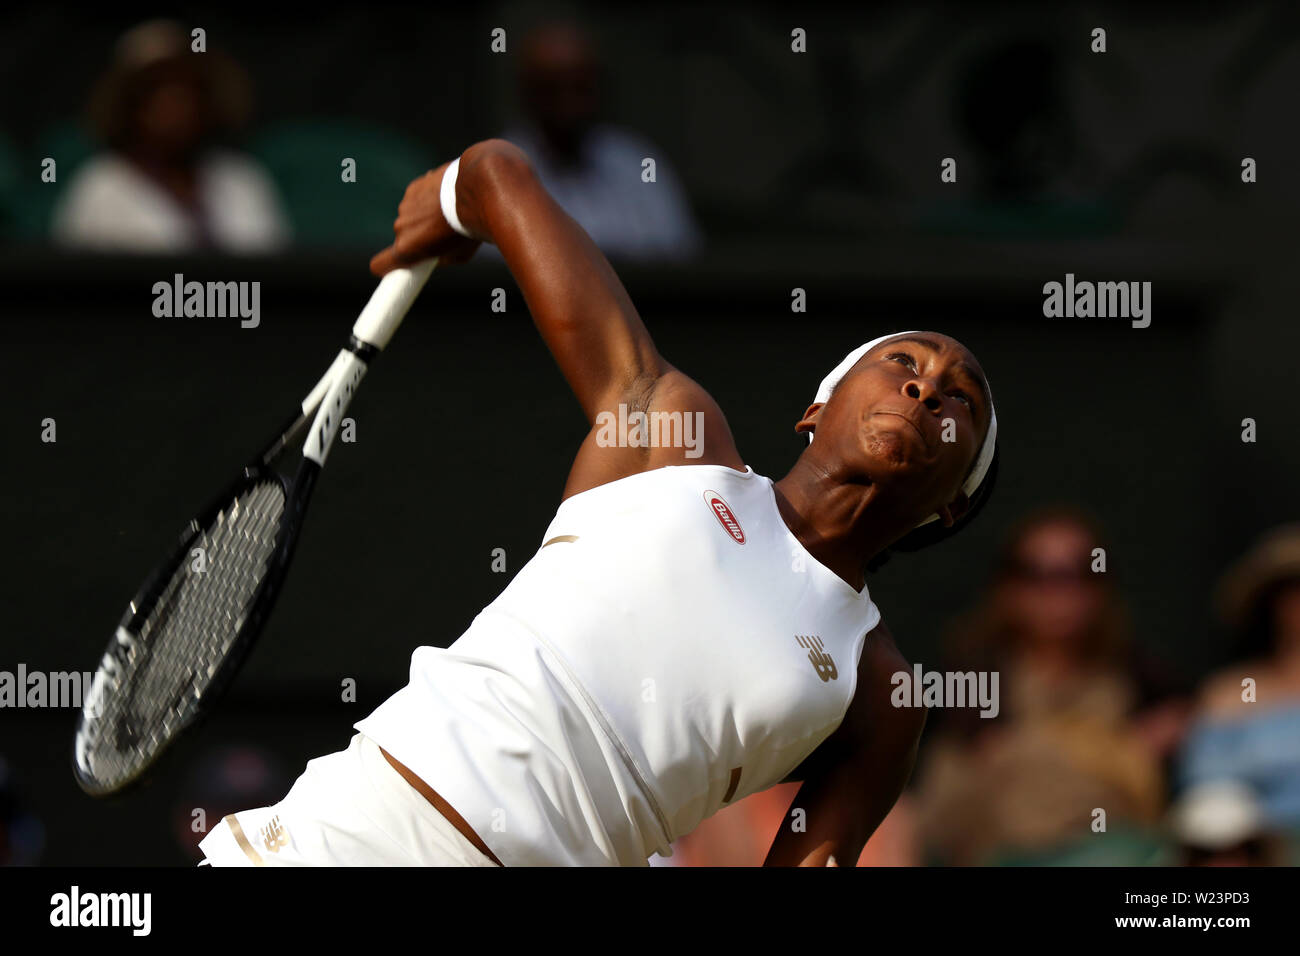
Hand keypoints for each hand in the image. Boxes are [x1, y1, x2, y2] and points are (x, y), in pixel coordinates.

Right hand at [370, 160, 481, 275]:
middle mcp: (400, 227)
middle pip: (404, 239)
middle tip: (442, 235)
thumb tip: (437, 254)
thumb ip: (441, 259)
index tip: (397, 267)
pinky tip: (447, 197)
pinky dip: (429, 200)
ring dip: (424, 217)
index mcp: (408, 249)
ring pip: (411, 217)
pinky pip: (417, 199)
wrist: (477, 191)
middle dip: (419, 238)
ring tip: (449, 214)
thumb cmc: (470, 228)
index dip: (386, 267)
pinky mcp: (413, 188)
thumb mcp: (460, 255)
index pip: (380, 265)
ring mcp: (405, 206)